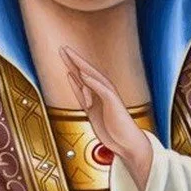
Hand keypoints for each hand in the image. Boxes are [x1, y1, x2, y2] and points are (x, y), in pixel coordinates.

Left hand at [59, 46, 152, 190]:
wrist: (128, 142)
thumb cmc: (112, 129)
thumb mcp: (91, 111)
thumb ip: (83, 96)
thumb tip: (75, 80)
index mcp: (96, 94)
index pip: (82, 76)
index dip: (71, 64)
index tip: (62, 53)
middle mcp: (103, 92)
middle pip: (86, 72)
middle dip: (74, 60)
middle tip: (63, 48)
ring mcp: (109, 96)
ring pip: (94, 77)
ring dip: (82, 66)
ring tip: (71, 56)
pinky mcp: (113, 103)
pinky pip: (102, 90)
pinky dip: (92, 82)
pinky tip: (83, 75)